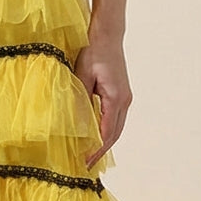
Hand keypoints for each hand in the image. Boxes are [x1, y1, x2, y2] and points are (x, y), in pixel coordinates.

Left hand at [74, 27, 133, 168]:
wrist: (108, 35)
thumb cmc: (93, 52)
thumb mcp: (81, 76)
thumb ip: (79, 99)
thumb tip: (75, 123)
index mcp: (115, 98)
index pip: (106, 132)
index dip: (96, 150)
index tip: (85, 162)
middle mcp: (124, 100)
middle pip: (115, 134)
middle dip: (101, 152)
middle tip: (87, 165)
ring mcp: (125, 98)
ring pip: (117, 128)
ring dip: (106, 143)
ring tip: (92, 156)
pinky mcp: (122, 94)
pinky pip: (115, 119)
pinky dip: (107, 131)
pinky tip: (97, 137)